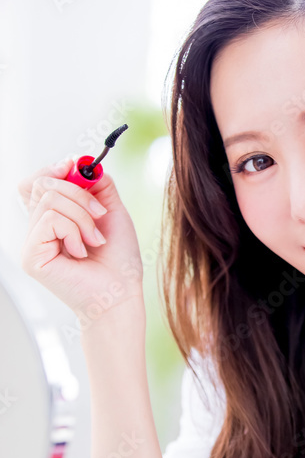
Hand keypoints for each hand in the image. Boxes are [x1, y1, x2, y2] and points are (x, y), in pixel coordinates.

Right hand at [18, 156, 144, 322]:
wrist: (121, 293)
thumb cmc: (118, 260)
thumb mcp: (111, 212)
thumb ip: (97, 186)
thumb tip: (83, 163)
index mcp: (54, 218)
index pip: (38, 182)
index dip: (53, 169)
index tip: (73, 166)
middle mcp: (39, 229)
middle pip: (42, 184)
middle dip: (78, 193)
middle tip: (100, 214)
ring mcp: (32, 242)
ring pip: (49, 200)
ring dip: (82, 216)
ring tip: (95, 240)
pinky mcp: (31, 255)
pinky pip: (49, 219)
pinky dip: (73, 230)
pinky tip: (81, 252)